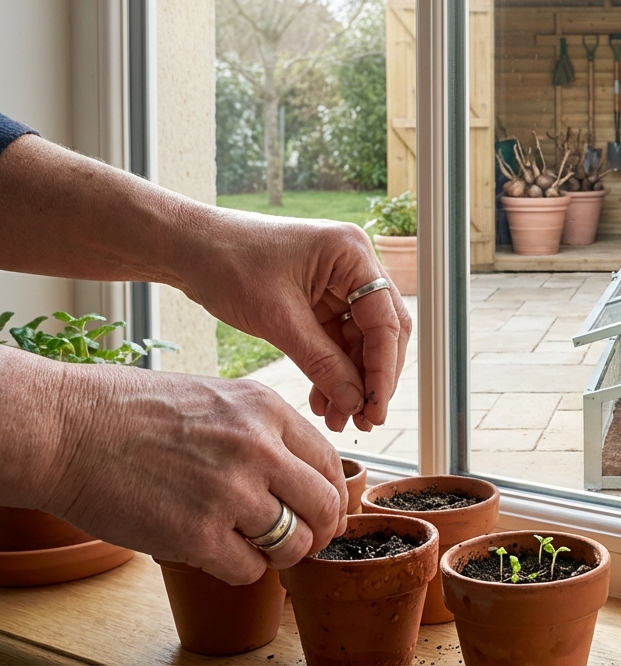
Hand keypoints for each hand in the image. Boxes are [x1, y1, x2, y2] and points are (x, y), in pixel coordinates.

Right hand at [39, 363, 346, 584]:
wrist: (66, 429)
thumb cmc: (131, 412)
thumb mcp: (216, 398)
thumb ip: (262, 431)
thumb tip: (299, 473)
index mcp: (266, 410)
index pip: (329, 463)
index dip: (331, 496)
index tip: (322, 512)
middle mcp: (258, 448)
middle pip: (323, 506)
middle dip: (317, 530)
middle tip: (301, 540)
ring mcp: (229, 492)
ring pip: (293, 543)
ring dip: (280, 554)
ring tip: (256, 547)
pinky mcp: (196, 534)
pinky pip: (249, 570)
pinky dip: (241, 570)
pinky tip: (220, 554)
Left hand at [176, 212, 411, 431]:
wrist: (186, 247)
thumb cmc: (227, 264)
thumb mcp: (276, 320)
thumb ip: (322, 362)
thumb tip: (355, 402)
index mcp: (352, 254)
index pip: (386, 321)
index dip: (383, 371)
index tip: (374, 411)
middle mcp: (354, 265)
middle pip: (382, 331)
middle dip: (371, 378)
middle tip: (362, 420)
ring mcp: (339, 282)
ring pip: (360, 341)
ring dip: (351, 380)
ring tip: (337, 418)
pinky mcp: (321, 298)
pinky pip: (336, 340)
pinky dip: (332, 370)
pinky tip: (323, 400)